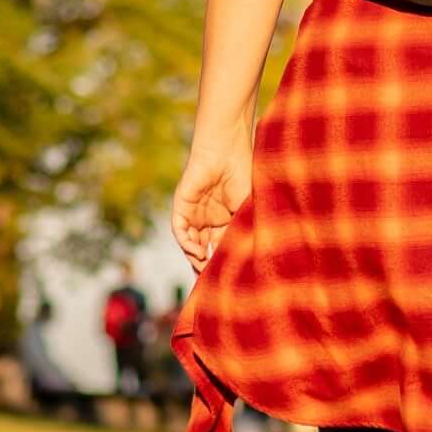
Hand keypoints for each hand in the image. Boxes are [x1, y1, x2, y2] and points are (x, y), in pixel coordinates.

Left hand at [172, 120, 254, 270]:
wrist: (227, 148)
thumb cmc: (243, 173)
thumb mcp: (247, 208)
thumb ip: (244, 229)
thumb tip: (251, 258)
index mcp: (225, 220)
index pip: (221, 247)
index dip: (223, 263)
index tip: (229, 280)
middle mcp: (208, 219)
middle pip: (203, 249)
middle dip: (206, 266)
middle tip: (212, 283)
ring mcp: (194, 212)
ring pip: (190, 242)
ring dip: (194, 257)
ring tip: (204, 270)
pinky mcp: (181, 205)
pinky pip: (179, 229)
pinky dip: (186, 242)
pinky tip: (196, 252)